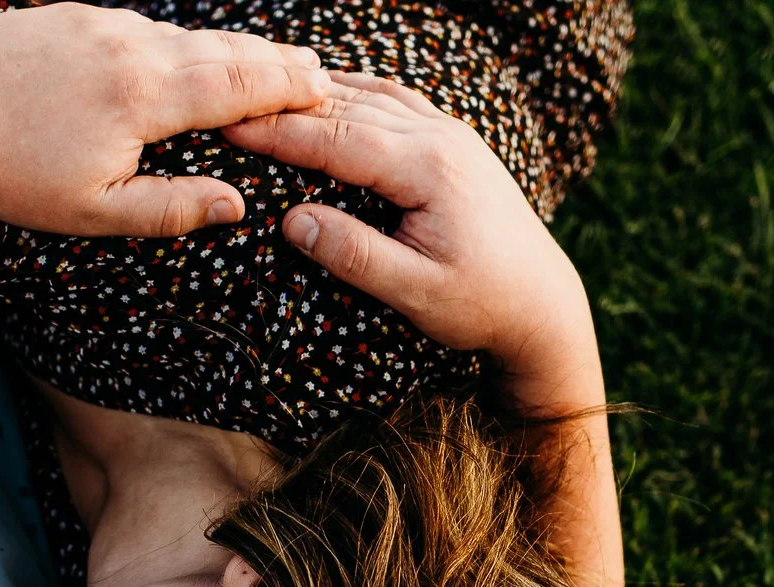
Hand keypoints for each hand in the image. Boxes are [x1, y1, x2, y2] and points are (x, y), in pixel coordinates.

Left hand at [0, 4, 330, 236]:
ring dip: (226, 48)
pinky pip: (138, 27)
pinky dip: (174, 40)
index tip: (324, 92)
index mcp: (146, 97)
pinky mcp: (70, 14)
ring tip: (261, 61)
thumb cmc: (11, 175)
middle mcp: (131, 47)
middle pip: (221, 49)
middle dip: (272, 61)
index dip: (286, 89)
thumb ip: (170, 207)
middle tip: (316, 70)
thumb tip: (236, 204)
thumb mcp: (94, 213)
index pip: (239, 86)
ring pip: (180, 34)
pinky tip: (183, 54)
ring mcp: (99, 23)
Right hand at [223, 74, 585, 366]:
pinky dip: (356, 93)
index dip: (280, 133)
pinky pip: (397, 101)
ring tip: (264, 94)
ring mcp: (453, 135)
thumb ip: (356, 255)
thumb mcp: (417, 293)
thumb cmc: (483, 305)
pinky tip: (328, 94)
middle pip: (349, 108)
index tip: (229, 127)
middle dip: (286, 107)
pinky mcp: (456, 143)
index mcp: (429, 170)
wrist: (544, 302)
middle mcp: (442, 139)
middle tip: (229, 105)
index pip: (338, 138)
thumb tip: (293, 219)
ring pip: (373, 96)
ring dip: (317, 93)